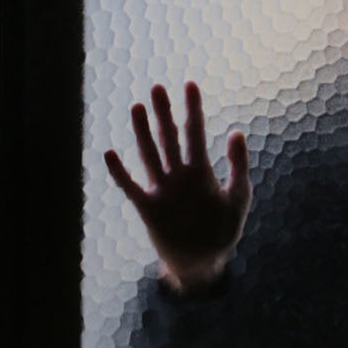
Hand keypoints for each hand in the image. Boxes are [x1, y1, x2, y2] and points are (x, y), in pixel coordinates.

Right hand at [105, 82, 251, 293]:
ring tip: (136, 107)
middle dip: (163, 113)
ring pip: (150, 154)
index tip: (190, 84)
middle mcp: (178, 175)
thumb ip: (238, 165)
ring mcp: (162, 190)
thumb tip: (236, 132)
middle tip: (157, 88)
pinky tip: (110, 153)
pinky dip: (120, 172)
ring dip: (142, 132)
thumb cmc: (222, 230)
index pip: (195, 133)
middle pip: (169, 138)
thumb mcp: (238, 197)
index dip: (193, 109)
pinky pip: (131, 187)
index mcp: (201, 171)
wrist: (203, 262)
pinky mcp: (148, 208)